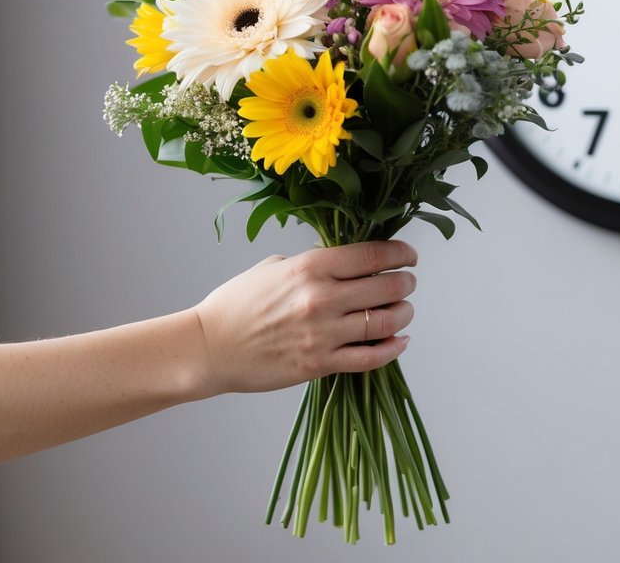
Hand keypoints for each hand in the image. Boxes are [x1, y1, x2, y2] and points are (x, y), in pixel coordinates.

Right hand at [193, 241, 416, 393]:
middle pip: (387, 288)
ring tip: (404, 310)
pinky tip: (400, 341)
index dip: (400, 254)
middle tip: (407, 283)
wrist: (210, 346)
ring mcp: (323, 334)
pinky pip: (371, 358)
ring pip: (386, 322)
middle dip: (405, 283)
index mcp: (310, 267)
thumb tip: (344, 262)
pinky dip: (393, 349)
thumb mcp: (274, 267)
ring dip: (403, 314)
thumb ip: (312, 263)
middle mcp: (321, 298)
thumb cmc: (236, 303)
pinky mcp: (319, 364)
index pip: (372, 256)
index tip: (409, 256)